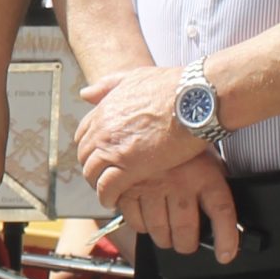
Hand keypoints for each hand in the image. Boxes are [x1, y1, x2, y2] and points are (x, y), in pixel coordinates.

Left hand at [76, 65, 206, 205]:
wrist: (195, 99)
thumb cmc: (174, 88)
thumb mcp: (135, 77)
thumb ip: (108, 85)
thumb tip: (86, 93)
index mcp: (106, 109)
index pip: (84, 133)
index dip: (91, 147)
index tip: (100, 155)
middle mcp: (104, 129)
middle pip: (86, 155)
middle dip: (93, 167)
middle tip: (103, 177)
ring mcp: (114, 148)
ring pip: (92, 173)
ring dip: (97, 184)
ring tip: (107, 192)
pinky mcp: (129, 166)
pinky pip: (107, 187)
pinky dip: (106, 197)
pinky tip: (112, 202)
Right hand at [115, 152, 239, 259]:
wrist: (157, 120)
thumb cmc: (180, 141)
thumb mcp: (205, 157)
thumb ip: (209, 185)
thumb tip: (217, 218)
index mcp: (205, 174)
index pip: (221, 212)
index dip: (226, 238)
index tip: (224, 254)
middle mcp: (180, 182)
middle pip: (186, 228)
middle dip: (185, 244)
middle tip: (185, 244)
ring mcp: (153, 185)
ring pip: (159, 228)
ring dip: (163, 238)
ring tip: (166, 237)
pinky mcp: (129, 187)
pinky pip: (134, 219)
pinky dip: (140, 226)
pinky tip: (145, 221)